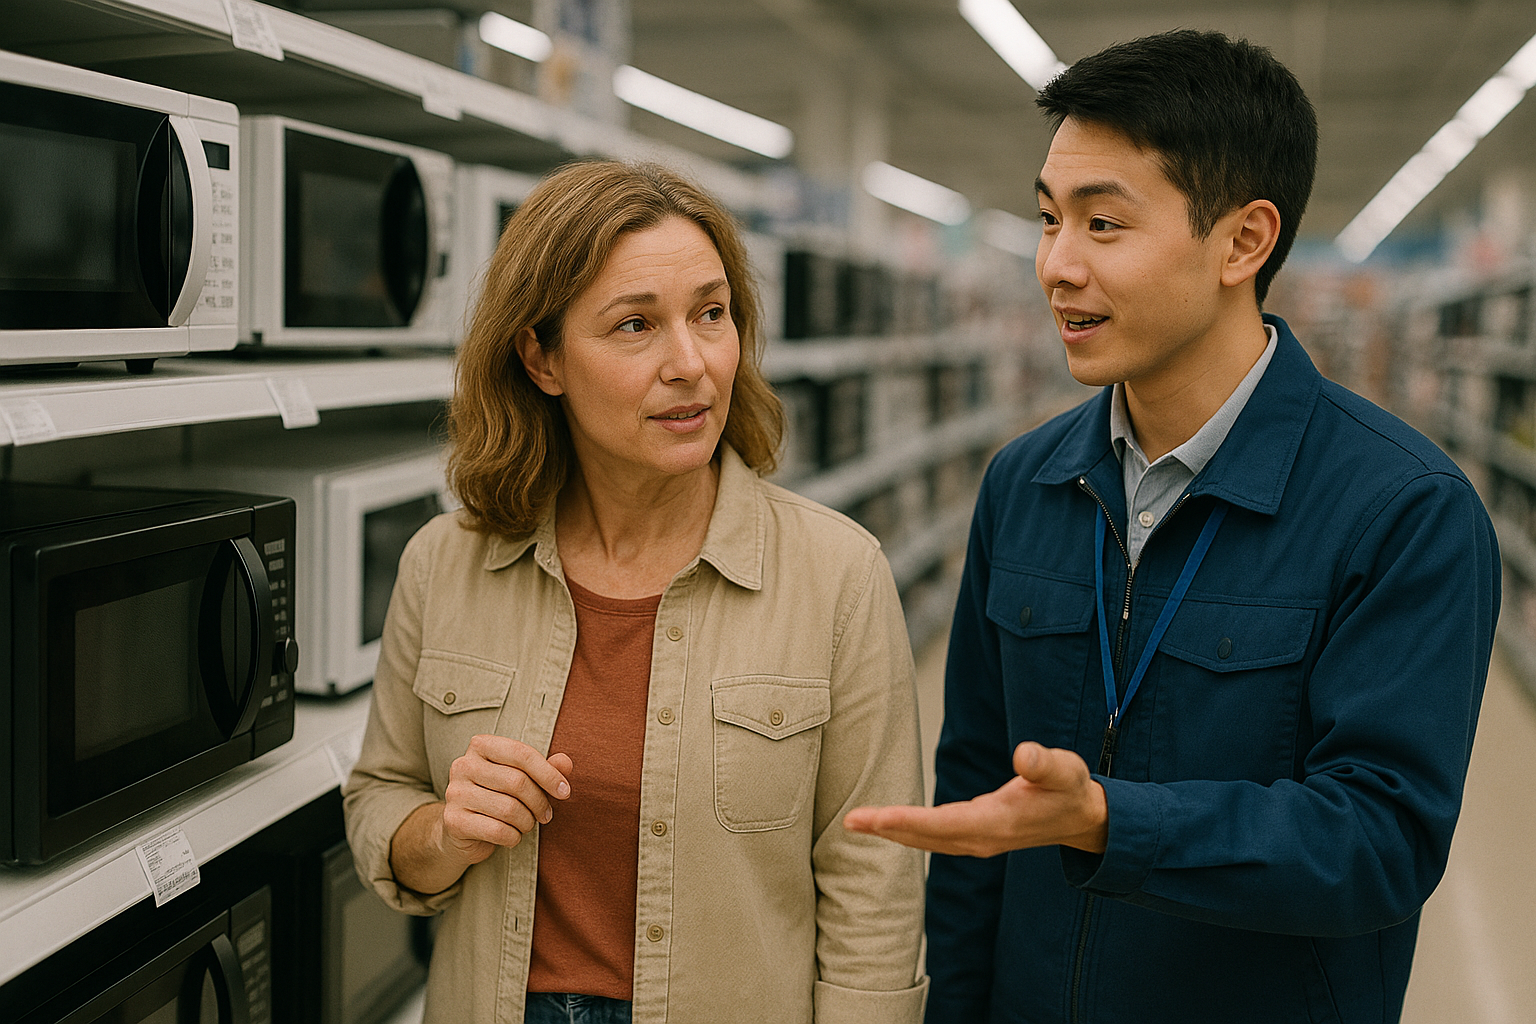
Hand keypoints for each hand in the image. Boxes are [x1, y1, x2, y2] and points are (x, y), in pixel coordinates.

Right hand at [437, 734, 572, 865]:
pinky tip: (512, 836)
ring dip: (527, 822)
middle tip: (546, 815)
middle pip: (517, 782)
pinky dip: (513, 837)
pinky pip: (497, 830)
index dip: (548, 774)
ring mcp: (455, 792)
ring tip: (528, 824)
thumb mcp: (522, 779)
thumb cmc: (498, 797)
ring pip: (509, 809)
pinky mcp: (453, 820)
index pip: (522, 754)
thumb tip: (566, 762)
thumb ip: (545, 769)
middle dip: (539, 802)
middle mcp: (463, 765)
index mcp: (481, 745)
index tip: (565, 791)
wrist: (462, 830)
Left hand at [843, 742, 1108, 856]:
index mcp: (997, 824)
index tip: (873, 817)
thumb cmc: (1070, 789)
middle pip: (925, 836)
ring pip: (926, 839)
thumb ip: (1045, 763)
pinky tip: (888, 824)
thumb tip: (1025, 754)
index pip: (942, 824)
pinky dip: (908, 830)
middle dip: (887, 829)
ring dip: (892, 831)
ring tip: (857, 822)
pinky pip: (933, 837)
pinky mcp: (975, 836)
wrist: (1082, 818)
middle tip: (849, 821)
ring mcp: (977, 841)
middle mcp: (981, 839)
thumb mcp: (1065, 771)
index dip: (906, 820)